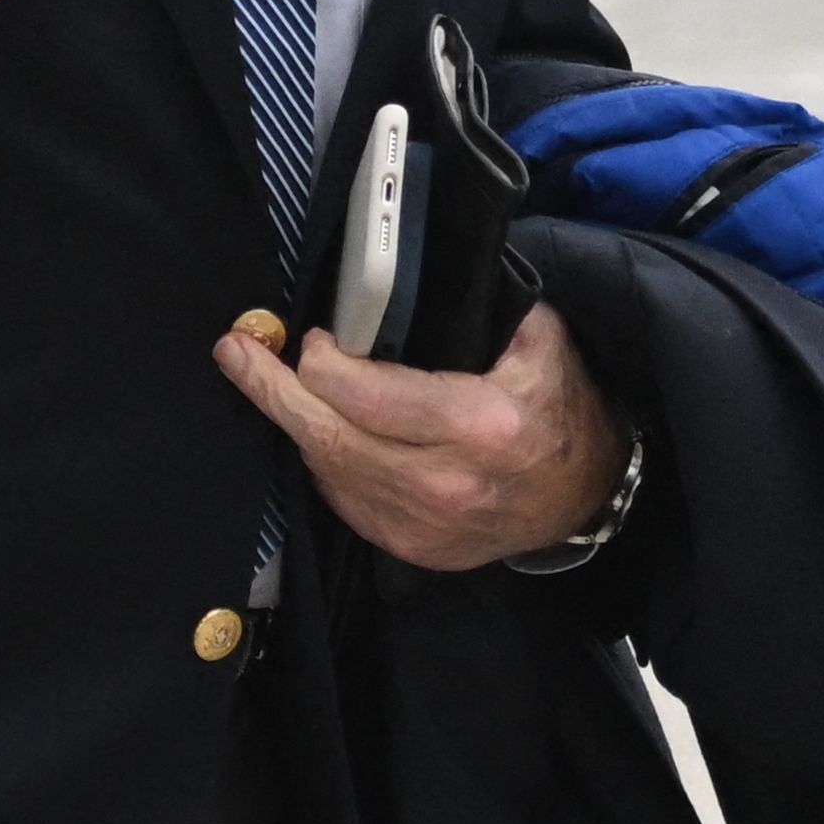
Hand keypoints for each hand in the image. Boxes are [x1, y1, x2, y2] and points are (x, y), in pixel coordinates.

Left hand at [213, 301, 623, 571]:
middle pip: (327, 437)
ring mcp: (423, 526)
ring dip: (294, 424)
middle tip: (236, 352)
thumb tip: (409, 272)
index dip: (322, 361)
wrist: (586, 498)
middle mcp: (444, 483)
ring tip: (266, 382)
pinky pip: (343, 501)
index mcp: (479, 424)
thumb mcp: (540, 341)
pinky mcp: (411, 550)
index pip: (363, 394)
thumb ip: (483, 305)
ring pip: (327, 470)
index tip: (313, 338)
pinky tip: (316, 429)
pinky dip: (324, 460)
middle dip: (272, 390)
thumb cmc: (561, 409)